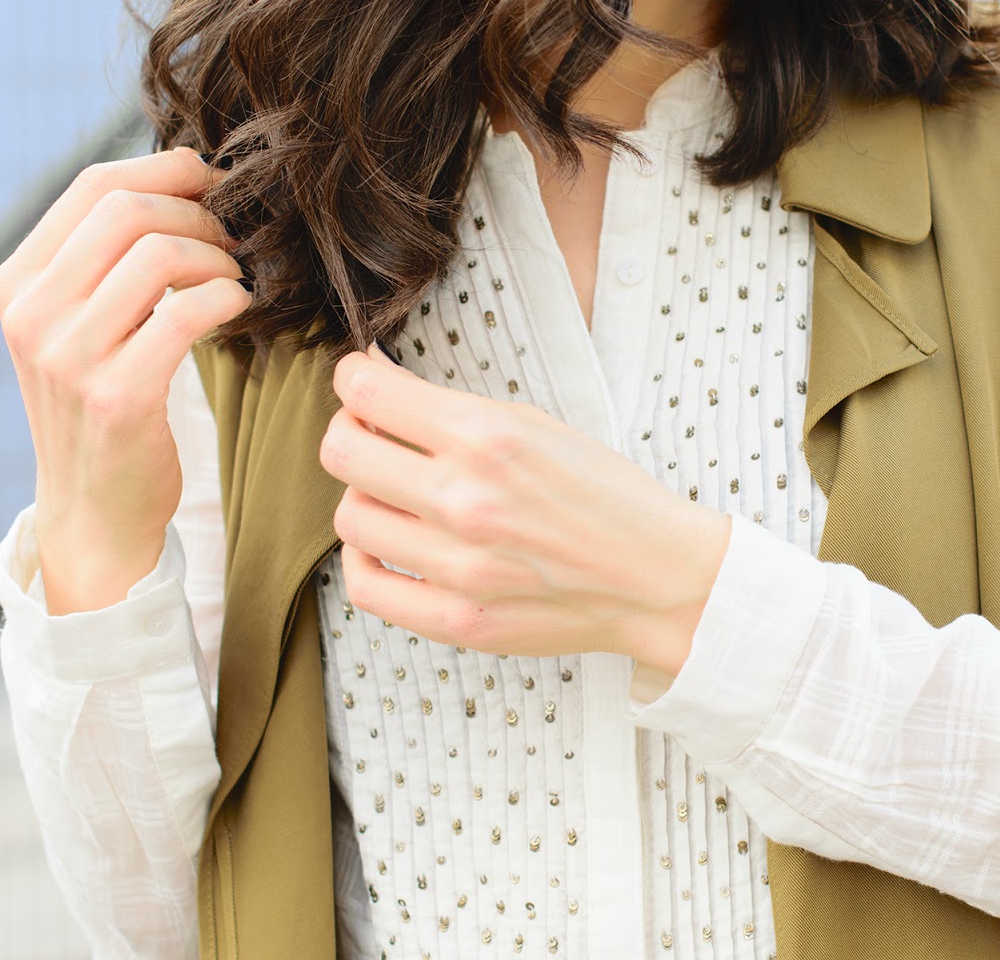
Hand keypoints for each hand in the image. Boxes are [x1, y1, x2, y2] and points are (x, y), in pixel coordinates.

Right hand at [0, 148, 248, 613]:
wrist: (94, 510)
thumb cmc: (103, 404)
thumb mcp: (79, 325)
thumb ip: (106, 258)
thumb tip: (181, 176)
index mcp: (18, 282)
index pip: (94, 185)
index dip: (167, 170)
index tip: (214, 185)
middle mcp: (33, 313)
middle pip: (128, 209)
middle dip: (199, 211)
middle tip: (235, 236)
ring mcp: (69, 356)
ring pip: (159, 254)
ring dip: (218, 256)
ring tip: (235, 277)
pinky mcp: (118, 395)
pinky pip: (188, 312)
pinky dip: (229, 298)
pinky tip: (240, 308)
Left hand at [319, 345, 732, 670]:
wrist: (657, 577)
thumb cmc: (603, 496)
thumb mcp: (538, 424)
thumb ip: (454, 409)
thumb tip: (375, 387)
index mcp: (488, 437)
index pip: (367, 394)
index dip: (351, 379)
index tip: (360, 382)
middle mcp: (465, 500)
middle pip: (341, 453)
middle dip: (351, 431)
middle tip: (373, 433)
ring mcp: (458, 567)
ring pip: (349, 518)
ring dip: (363, 496)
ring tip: (395, 493)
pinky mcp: (457, 620)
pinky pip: (365, 586)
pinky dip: (365, 559)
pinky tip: (390, 544)